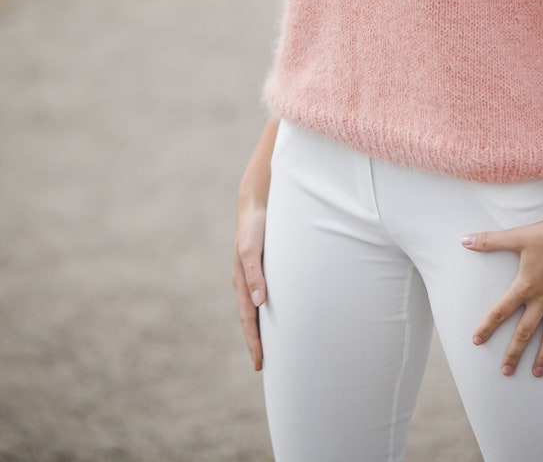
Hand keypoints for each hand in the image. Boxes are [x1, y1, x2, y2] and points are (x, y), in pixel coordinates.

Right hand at [232, 201, 267, 370]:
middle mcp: (245, 283)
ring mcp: (252, 276)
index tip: (259, 364)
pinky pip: (262, 296)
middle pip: (249, 319)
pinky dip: (266, 312)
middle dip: (255, 342)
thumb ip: (254, 273)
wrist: (256, 204)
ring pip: (255, 309)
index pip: (248, 320)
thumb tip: (258, 302)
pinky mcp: (261, 268)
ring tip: (269, 347)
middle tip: (262, 366)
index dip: (254, 342)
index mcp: (241, 282)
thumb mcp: (253, 249)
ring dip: (260, 328)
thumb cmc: (255, 226)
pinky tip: (274, 315)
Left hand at [462, 216, 542, 377]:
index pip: (501, 312)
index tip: (477, 341)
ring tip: (538, 372)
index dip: (487, 327)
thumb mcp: (516, 236)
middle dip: (514, 353)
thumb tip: (463, 240)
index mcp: (525, 286)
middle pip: (525, 331)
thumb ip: (488, 241)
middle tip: (506, 372)